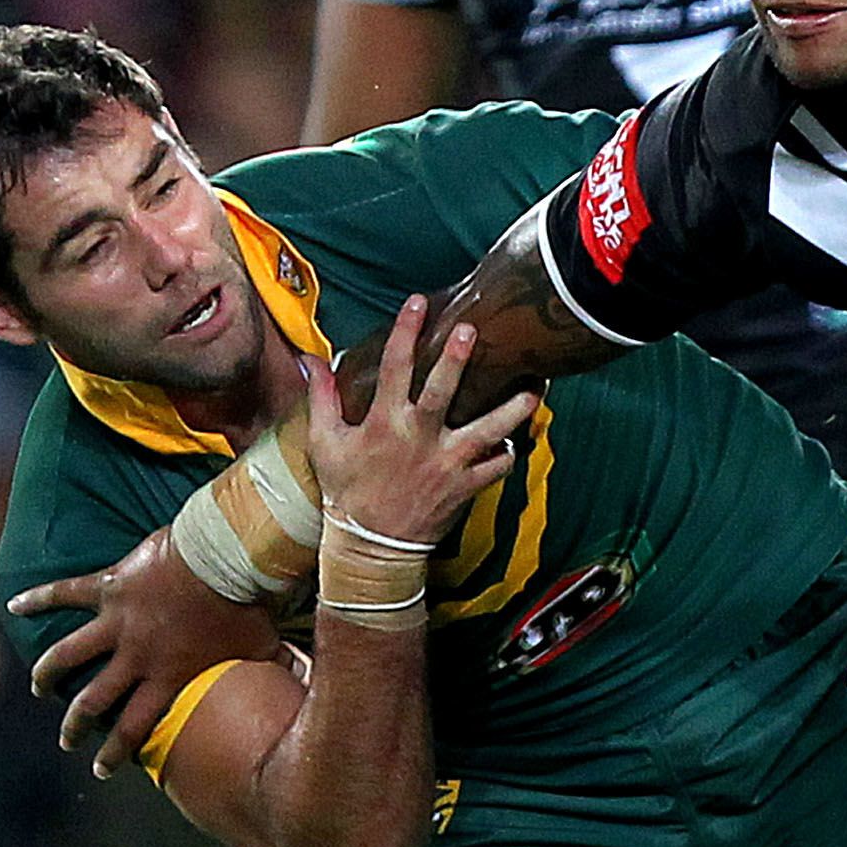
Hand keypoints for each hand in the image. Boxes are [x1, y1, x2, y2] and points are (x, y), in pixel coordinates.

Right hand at [8, 528, 281, 775]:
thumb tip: (303, 689)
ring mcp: (118, 623)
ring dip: (50, 672)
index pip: (135, 727)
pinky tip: (14, 605)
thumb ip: (276, 673)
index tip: (102, 771)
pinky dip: (37, 599)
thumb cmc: (248, 603)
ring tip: (40, 687)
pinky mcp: (108, 587)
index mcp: (169, 677)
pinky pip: (65, 594)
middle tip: (67, 741)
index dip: (116, 753)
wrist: (225, 557)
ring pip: (70, 655)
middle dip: (76, 725)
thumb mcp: (265, 647)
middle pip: (95, 701)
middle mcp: (136, 657)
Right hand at [307, 296, 536, 543]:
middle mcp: (419, 439)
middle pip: (443, 391)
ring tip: (535, 387)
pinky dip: (508, 453)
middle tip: (475, 329)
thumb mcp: (325, 442)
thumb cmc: (347, 489)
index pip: (394, 367)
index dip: (405, 331)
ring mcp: (447, 463)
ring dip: (514, 409)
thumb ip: (321, 397)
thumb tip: (311, 358)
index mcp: (384, 423)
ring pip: (488, 430)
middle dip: (459, 359)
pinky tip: (514, 438)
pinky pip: (497, 467)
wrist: (371, 544)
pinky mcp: (465, 487)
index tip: (418, 301)